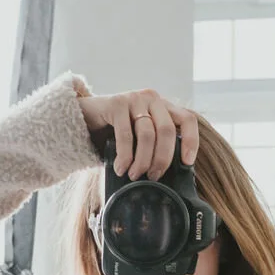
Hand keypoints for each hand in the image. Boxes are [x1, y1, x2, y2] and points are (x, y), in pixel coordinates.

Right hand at [75, 86, 198, 181]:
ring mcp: (134, 99)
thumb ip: (154, 143)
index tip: (187, 163)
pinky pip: (126, 136)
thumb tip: (168, 172)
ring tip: (134, 175)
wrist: (83, 116)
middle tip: (154, 176)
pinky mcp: (116, 103)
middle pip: (167, 131)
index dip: (191, 141)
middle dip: (162, 159)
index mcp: (163, 105)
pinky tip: (120, 168)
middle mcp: (152, 98)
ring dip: (142, 160)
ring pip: (147, 135)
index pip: (187, 119)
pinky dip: (125, 157)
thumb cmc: (114, 130)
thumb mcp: (139, 134)